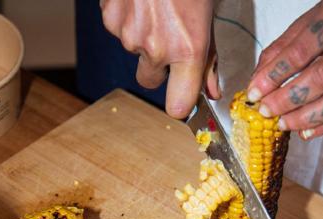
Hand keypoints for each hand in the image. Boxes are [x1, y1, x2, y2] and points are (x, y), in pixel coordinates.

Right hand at [100, 0, 218, 117]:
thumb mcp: (208, 15)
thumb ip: (208, 58)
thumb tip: (210, 90)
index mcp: (187, 48)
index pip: (179, 105)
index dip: (181, 104)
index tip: (183, 100)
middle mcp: (156, 47)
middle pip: (150, 81)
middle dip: (158, 67)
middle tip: (169, 37)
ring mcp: (129, 34)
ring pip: (134, 51)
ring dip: (143, 37)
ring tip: (157, 9)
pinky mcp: (111, 20)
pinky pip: (119, 30)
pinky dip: (128, 19)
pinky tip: (141, 2)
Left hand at [246, 0, 322, 139]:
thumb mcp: (313, 17)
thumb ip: (285, 46)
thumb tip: (259, 79)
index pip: (302, 49)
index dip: (276, 74)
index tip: (256, 91)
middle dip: (290, 98)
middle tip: (268, 110)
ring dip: (309, 116)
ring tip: (285, 123)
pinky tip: (307, 130)